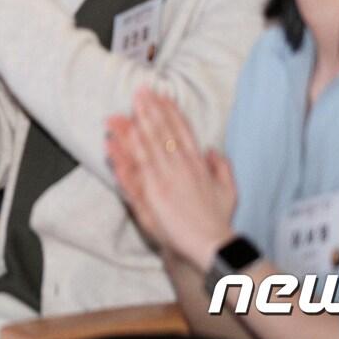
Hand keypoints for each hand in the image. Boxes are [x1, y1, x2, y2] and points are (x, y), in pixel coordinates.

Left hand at [106, 88, 236, 272]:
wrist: (211, 246)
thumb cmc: (218, 220)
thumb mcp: (228, 190)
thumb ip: (221, 167)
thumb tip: (211, 149)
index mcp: (197, 164)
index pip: (182, 131)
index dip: (170, 111)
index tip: (160, 95)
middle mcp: (180, 167)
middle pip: (161, 133)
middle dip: (148, 111)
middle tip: (138, 92)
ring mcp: (165, 180)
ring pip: (145, 148)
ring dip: (131, 129)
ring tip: (118, 114)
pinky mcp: (152, 196)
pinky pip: (133, 173)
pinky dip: (121, 159)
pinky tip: (110, 146)